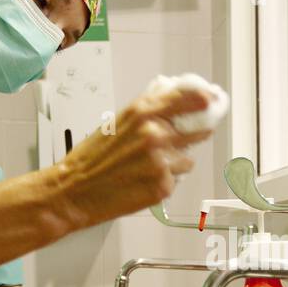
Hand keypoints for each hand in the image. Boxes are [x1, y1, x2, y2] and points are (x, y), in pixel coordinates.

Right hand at [53, 83, 213, 229]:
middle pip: (199, 129)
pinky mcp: (162, 186)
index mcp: (143, 113)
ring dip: (175, 162)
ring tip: (146, 166)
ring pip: (188, 159)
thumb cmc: (91, 158)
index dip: (206, 99)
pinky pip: (177, 179)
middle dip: (193, 134)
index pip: (190, 98)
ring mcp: (161, 162)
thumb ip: (147, 109)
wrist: (73, 190)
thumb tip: (172, 96)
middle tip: (175, 141)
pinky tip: (143, 180)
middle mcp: (155, 134)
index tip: (214, 99)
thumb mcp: (117, 121)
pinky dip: (165, 180)